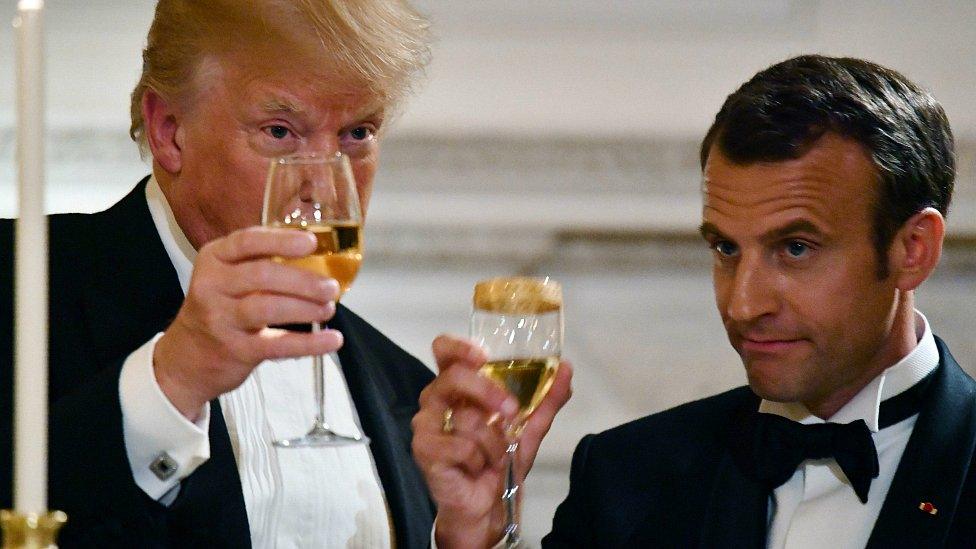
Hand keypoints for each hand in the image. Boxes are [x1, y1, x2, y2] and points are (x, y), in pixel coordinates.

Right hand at [153, 226, 342, 419]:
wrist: (186, 358)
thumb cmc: (221, 307)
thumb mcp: (228, 276)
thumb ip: (261, 261)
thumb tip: (320, 252)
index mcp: (214, 259)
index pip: (247, 242)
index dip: (281, 241)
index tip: (311, 242)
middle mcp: (212, 286)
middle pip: (261, 276)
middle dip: (302, 280)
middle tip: (331, 287)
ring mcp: (220, 320)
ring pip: (267, 308)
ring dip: (305, 308)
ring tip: (329, 308)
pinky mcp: (235, 351)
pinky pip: (277, 345)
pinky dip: (309, 343)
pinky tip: (332, 340)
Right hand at [412, 335, 572, 548]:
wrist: (488, 509)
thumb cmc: (498, 464)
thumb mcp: (529, 429)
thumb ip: (546, 399)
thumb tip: (566, 368)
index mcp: (457, 388)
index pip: (443, 351)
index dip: (459, 347)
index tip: (483, 356)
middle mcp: (436, 401)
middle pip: (453, 376)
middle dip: (487, 392)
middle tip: (510, 412)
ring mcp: (426, 425)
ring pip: (466, 418)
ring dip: (493, 443)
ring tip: (493, 458)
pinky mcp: (424, 450)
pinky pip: (461, 446)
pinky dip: (480, 460)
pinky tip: (476, 470)